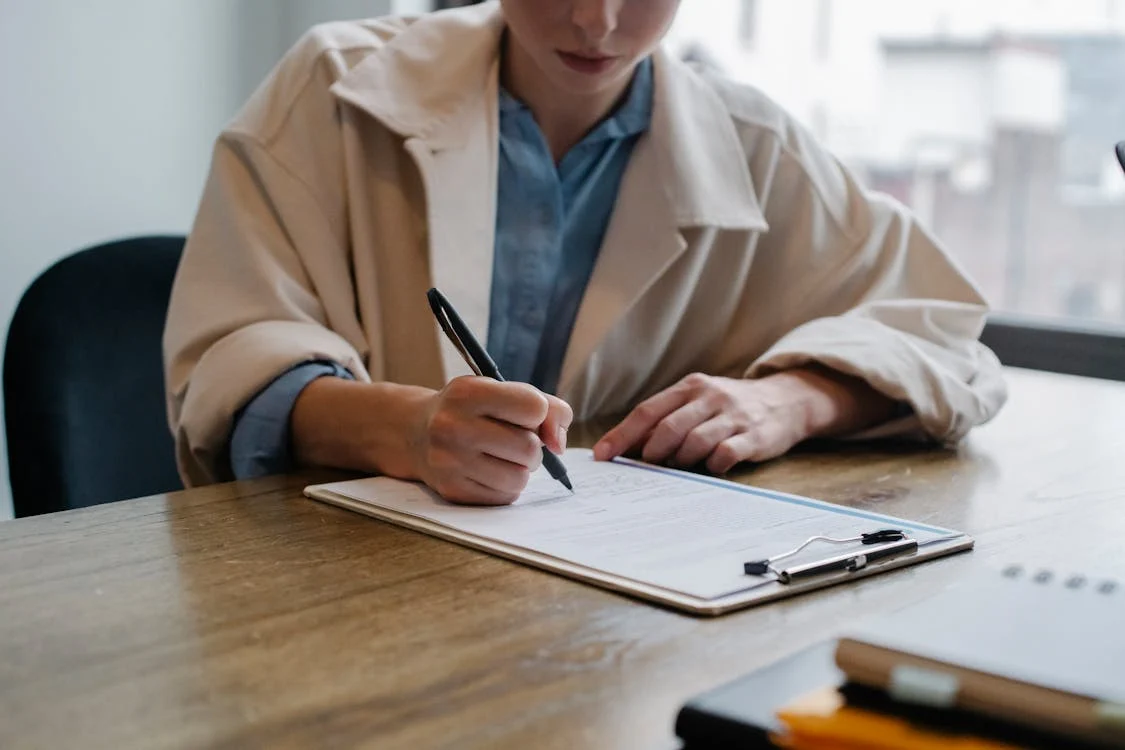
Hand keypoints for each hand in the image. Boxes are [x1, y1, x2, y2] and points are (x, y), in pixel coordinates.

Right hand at [409, 377, 572, 505]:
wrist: (417, 432)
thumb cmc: (473, 410)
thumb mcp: (502, 391)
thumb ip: (547, 407)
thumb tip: (558, 445)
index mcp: (468, 393)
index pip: (534, 408)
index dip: (538, 414)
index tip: (524, 415)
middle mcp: (453, 426)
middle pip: (529, 448)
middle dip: (533, 447)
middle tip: (516, 441)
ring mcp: (449, 461)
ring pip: (520, 477)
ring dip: (521, 469)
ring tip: (504, 457)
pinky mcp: (452, 490)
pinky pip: (505, 497)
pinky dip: (507, 486)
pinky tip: (490, 471)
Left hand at [593, 369, 895, 473]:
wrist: (786, 401)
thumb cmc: (729, 407)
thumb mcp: (698, 401)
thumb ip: (666, 418)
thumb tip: (624, 446)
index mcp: (689, 387)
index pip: (647, 411)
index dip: (622, 435)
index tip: (602, 456)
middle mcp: (710, 397)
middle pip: (668, 427)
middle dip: (650, 453)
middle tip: (643, 469)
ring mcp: (733, 416)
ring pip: (694, 442)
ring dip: (679, 462)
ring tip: (677, 469)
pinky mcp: (754, 436)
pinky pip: (725, 454)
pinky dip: (711, 466)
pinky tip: (709, 469)